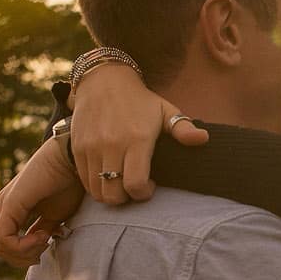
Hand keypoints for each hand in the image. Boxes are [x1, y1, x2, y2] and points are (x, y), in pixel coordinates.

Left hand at [0, 136, 86, 266]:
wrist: (72, 159)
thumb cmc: (69, 183)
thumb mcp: (55, 216)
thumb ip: (42, 230)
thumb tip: (37, 248)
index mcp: (14, 210)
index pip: (7, 244)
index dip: (26, 253)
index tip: (48, 242)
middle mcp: (4, 207)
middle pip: (1, 249)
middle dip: (24, 257)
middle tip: (45, 245)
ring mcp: (4, 204)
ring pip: (0, 247)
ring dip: (25, 253)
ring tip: (44, 239)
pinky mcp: (9, 204)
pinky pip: (5, 239)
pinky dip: (23, 246)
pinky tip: (42, 236)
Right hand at [69, 61, 207, 204]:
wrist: (103, 80)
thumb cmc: (140, 100)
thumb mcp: (165, 110)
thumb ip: (183, 128)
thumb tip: (204, 139)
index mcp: (137, 139)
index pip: (135, 184)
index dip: (143, 194)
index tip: (150, 185)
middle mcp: (111, 145)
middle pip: (114, 194)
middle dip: (126, 199)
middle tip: (134, 187)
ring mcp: (91, 147)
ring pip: (97, 191)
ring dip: (110, 194)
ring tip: (121, 182)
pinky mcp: (77, 148)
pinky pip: (84, 180)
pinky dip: (96, 185)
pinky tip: (107, 174)